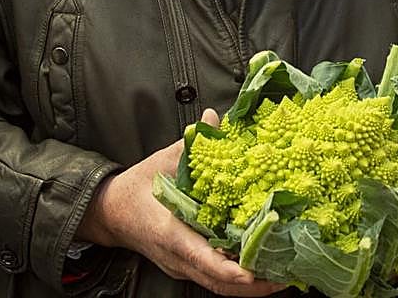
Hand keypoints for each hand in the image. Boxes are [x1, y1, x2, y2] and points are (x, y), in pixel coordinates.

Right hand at [76, 108, 284, 296]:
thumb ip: (191, 143)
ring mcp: (181, 267)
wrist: (110, 213)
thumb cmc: (136, 189)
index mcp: (170, 232)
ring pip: (218, 286)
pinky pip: (214, 279)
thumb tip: (213, 116)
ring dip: (250, 287)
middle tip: (287, 277)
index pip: (202, 258)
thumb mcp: (162, 162)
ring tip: (283, 276)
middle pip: (218, 283)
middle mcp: (177, 257)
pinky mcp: (187, 267)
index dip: (230, 268)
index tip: (254, 273)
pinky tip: (262, 267)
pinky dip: (239, 278)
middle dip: (253, 286)